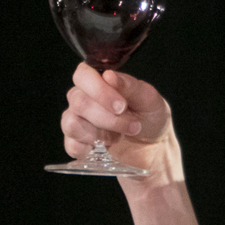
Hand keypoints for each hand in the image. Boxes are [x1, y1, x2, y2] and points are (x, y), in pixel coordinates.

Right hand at [60, 63, 178, 181]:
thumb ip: (129, 86)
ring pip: (72, 124)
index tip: (121, 106)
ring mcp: (77, 121)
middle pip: (79, 102)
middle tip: (133, 125)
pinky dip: (88, 149)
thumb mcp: (149, 99)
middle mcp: (83, 98)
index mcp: (98, 81)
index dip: (99, 90)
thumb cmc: (150, 118)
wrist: (154, 149)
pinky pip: (70, 145)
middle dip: (108, 118)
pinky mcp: (77, 144)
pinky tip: (104, 147)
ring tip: (120, 136)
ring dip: (100, 133)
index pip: (83, 75)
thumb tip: (108, 76)